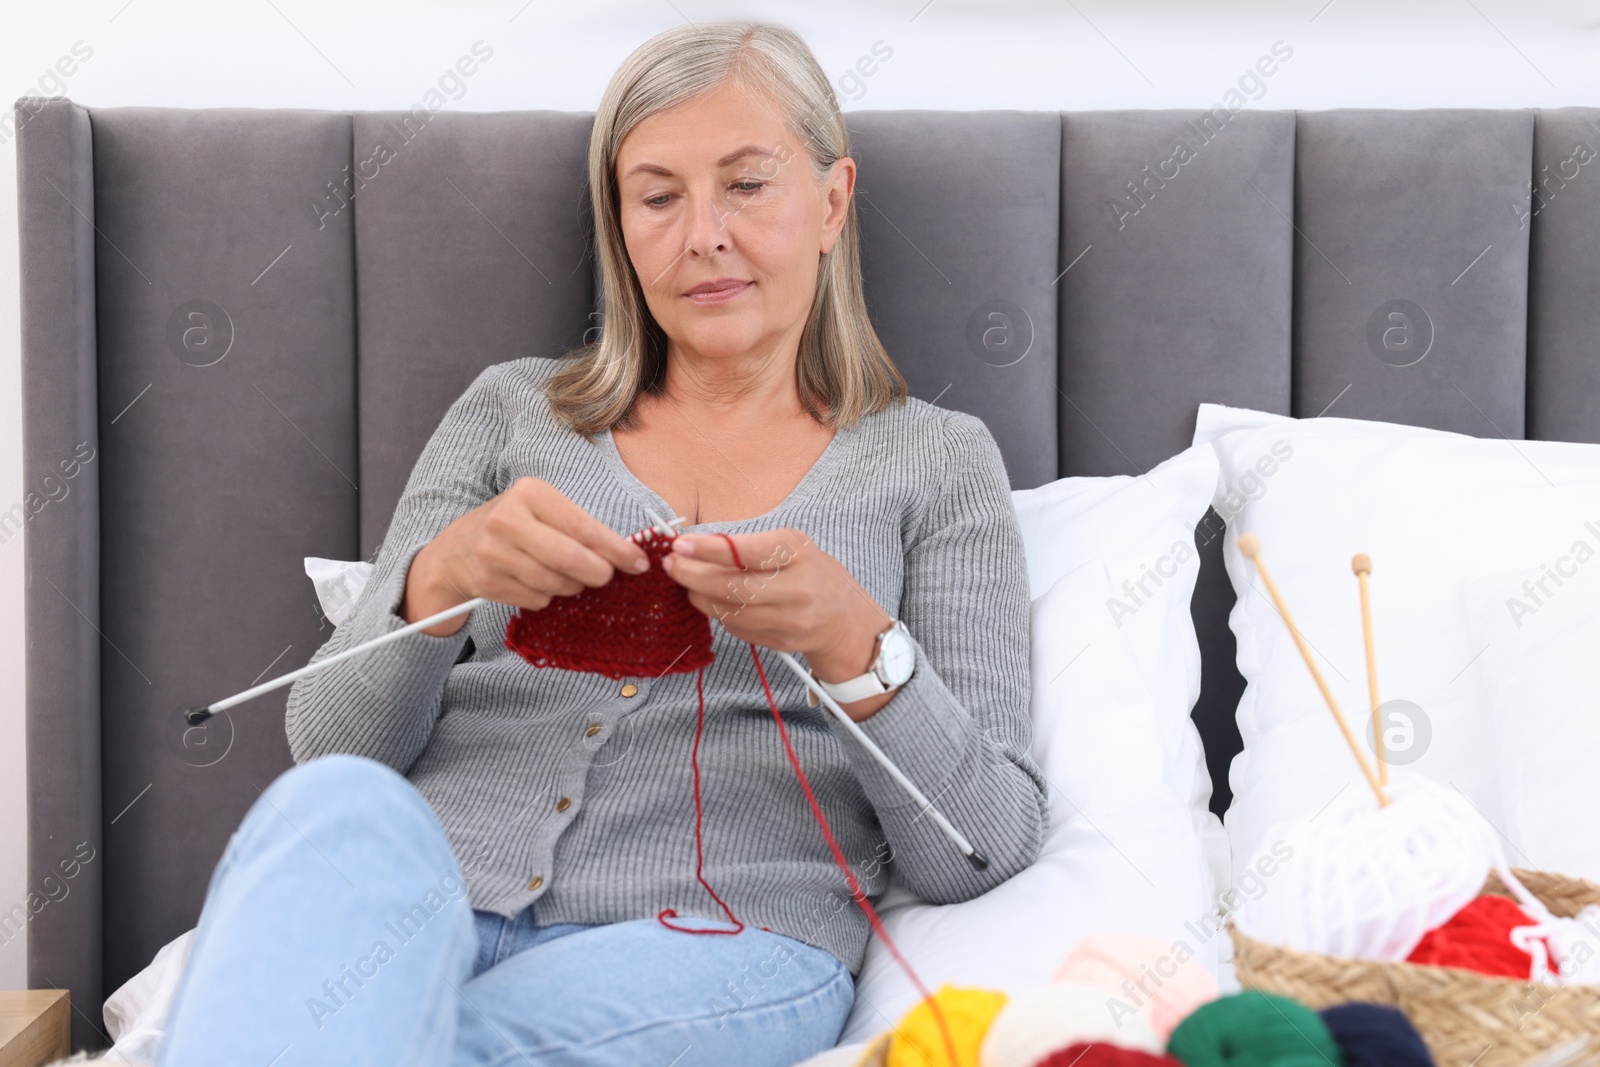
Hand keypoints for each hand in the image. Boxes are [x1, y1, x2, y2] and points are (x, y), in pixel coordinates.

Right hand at [400, 478, 648, 635]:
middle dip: (597, 573)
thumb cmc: (515, 527)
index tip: (638, 562)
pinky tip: (537, 584)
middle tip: (606, 577)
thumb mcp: (543, 511)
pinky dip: (547, 597)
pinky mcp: (488, 582)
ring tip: (566, 577)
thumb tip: (627, 556)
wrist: (457, 549)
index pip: (583, 526)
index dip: (616, 549)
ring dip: (571, 587)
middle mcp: (507, 520)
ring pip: (555, 583)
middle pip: (569, 558)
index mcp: (530, 493)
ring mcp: (494, 553)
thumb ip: (580, 529)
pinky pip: (537, 599)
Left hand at [662, 529, 895, 718]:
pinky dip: (715, 611)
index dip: (709, 549)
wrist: (844, 619)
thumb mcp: (791, 546)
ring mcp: (788, 620)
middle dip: (693, 575)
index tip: (680, 544)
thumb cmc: (811, 572)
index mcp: (800, 555)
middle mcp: (797, 589)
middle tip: (670, 565)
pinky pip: (734, 626)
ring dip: (698, 595)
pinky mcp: (777, 642)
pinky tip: (708, 598)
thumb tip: (696, 546)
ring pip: (728, 610)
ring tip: (684, 580)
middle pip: (733, 586)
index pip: (747, 552)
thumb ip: (749, 546)